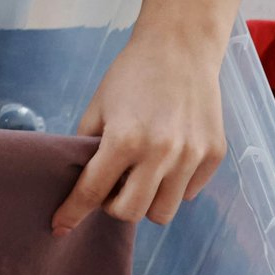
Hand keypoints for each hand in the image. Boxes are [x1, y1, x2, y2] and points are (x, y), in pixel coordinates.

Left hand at [53, 19, 229, 231]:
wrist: (180, 48)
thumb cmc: (132, 74)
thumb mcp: (98, 106)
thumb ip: (88, 146)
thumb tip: (81, 181)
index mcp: (125, 140)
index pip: (92, 191)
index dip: (73, 212)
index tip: (60, 226)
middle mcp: (161, 154)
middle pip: (131, 213)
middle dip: (113, 206)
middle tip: (110, 186)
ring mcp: (192, 157)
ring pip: (163, 211)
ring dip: (146, 201)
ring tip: (141, 174)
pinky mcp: (214, 156)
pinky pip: (189, 193)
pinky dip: (173, 186)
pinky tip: (167, 159)